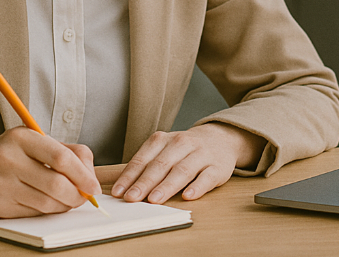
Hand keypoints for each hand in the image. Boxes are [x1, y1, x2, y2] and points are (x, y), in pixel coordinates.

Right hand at [0, 127, 99, 217]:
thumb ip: (67, 152)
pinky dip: (47, 212)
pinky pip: (33, 213)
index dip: (83, 175)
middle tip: (84, 198)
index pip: (61, 157)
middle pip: (56, 184)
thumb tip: (91, 177)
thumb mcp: (35, 141)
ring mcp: (0, 184)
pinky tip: (48, 204)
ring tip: (68, 201)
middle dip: (77, 196)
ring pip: (46, 203)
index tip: (94, 186)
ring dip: (64, 206)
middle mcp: (7, 159)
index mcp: (21, 137)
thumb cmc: (10, 154)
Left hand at [110, 123, 265, 203]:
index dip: (130, 176)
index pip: (143, 159)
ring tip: (154, 199)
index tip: (118, 192)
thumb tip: (123, 188)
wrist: (220, 138)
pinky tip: (187, 196)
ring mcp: (201, 155)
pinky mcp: (218, 167)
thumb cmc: (185, 150)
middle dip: (145, 182)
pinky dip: (197, 187)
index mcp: (164, 139)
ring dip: (167, 186)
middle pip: (161, 165)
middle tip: (132, 198)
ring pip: (182, 170)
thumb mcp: (164, 150)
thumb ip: (146, 166)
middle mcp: (182, 144)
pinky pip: (207, 177)